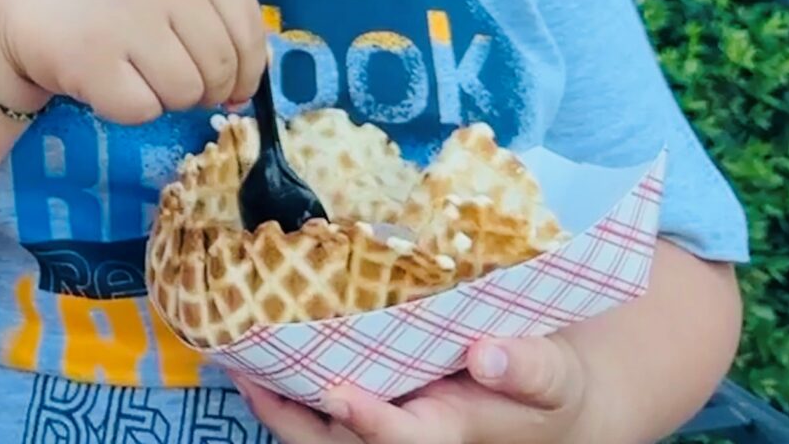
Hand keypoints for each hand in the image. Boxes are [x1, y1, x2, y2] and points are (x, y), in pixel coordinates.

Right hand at [0, 0, 268, 125]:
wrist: (7, 0)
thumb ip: (203, 7)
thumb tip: (244, 88)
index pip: (247, 19)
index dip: (249, 63)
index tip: (232, 81)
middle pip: (222, 63)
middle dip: (206, 88)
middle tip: (171, 81)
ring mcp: (125, 20)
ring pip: (186, 92)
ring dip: (165, 98)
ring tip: (131, 72)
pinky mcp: (92, 62)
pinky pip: (143, 110)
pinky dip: (128, 108)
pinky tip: (103, 80)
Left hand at [234, 335, 594, 443]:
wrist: (545, 396)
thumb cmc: (548, 386)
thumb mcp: (554, 374)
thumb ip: (527, 367)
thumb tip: (486, 353)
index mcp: (447, 432)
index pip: (400, 439)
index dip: (367, 421)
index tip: (336, 392)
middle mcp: (408, 435)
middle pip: (339, 443)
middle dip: (291, 416)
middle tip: (247, 372)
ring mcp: (387, 425)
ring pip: (320, 433)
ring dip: (277, 404)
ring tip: (234, 363)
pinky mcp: (374, 409)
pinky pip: (321, 414)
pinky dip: (288, 391)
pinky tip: (257, 359)